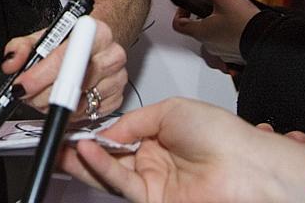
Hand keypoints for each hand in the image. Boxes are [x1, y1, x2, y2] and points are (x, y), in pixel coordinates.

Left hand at [2, 18, 127, 120]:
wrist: (95, 41)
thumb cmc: (71, 38)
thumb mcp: (43, 34)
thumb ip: (22, 47)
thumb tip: (12, 63)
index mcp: (96, 32)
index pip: (64, 59)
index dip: (39, 76)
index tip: (22, 86)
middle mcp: (111, 55)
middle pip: (71, 86)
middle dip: (40, 95)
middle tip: (26, 93)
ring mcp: (117, 79)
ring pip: (76, 105)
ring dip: (51, 105)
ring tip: (42, 94)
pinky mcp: (116, 99)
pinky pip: (86, 115)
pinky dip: (68, 113)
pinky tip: (62, 100)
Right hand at [57, 97, 304, 202]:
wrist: (246, 165)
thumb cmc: (221, 134)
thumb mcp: (170, 111)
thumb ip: (134, 122)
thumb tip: (108, 131)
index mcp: (160, 137)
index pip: (119, 137)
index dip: (97, 133)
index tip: (75, 126)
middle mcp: (154, 162)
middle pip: (110, 159)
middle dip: (83, 151)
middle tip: (58, 143)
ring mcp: (154, 184)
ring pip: (111, 174)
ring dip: (85, 162)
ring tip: (63, 149)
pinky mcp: (154, 202)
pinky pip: (122, 184)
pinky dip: (102, 168)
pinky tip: (88, 153)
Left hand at [171, 0, 257, 64]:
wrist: (270, 40)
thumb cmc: (245, 23)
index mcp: (201, 33)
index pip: (179, 23)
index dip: (181, 10)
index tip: (189, 1)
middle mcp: (210, 44)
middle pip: (200, 22)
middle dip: (208, 4)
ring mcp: (224, 50)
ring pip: (218, 26)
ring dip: (223, 10)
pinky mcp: (238, 51)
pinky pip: (231, 34)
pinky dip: (234, 21)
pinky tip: (245, 11)